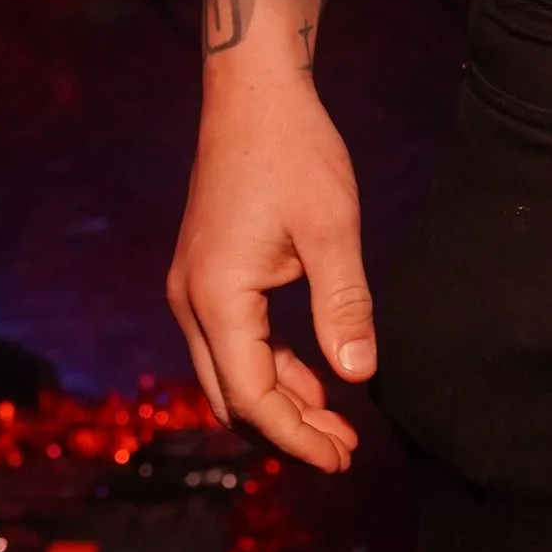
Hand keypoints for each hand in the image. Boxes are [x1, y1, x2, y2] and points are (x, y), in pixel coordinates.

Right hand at [167, 74, 373, 474]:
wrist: (253, 93)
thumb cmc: (295, 151)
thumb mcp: (332, 229)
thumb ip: (344, 306)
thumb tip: (359, 377)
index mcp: (217, 296)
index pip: (252, 396)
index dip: (297, 437)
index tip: (343, 458)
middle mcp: (191, 300)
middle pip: (231, 398)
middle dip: (286, 433)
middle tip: (345, 453)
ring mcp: (193, 288)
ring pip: (229, 374)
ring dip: (280, 404)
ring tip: (337, 426)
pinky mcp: (207, 275)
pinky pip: (232, 343)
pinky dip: (271, 369)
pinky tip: (315, 379)